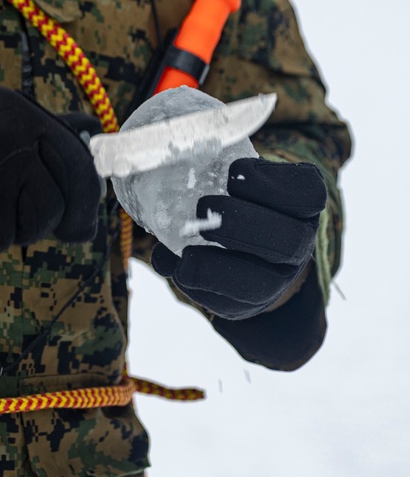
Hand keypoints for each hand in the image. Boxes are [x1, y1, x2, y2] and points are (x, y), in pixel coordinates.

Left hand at [151, 157, 325, 319]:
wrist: (243, 243)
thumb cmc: (236, 194)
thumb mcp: (234, 178)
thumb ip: (209, 173)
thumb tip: (168, 184)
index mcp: (301, 204)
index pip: (308, 193)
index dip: (272, 184)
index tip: (233, 172)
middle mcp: (297, 242)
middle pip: (289, 241)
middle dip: (243, 225)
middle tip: (202, 206)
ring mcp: (276, 278)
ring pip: (260, 283)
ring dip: (218, 267)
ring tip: (185, 254)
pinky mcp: (247, 303)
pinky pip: (229, 304)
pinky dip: (198, 286)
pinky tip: (178, 269)